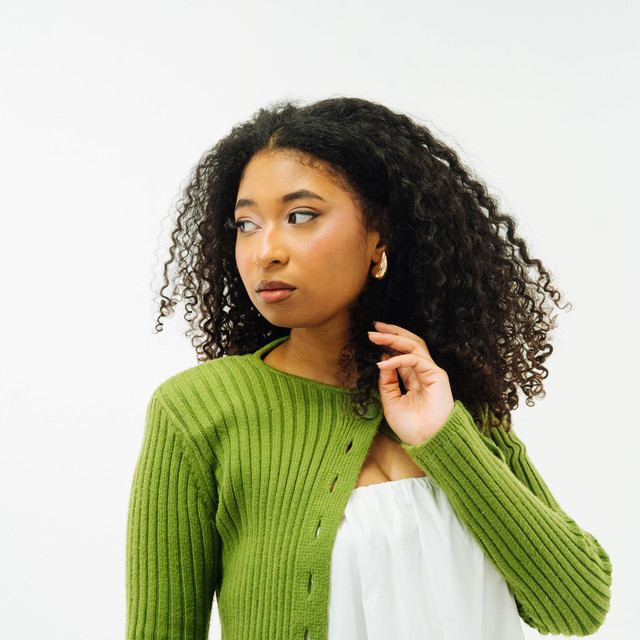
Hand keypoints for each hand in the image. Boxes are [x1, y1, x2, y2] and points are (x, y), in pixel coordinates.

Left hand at [368, 321, 454, 445]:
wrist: (427, 442)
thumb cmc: (411, 427)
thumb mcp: (391, 402)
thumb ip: (387, 382)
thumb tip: (382, 361)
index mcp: (414, 378)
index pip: (402, 353)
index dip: (388, 343)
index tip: (373, 336)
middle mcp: (423, 372)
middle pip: (410, 343)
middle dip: (392, 333)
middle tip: (374, 327)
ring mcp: (431, 372)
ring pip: (414, 346)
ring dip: (393, 339)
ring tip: (375, 336)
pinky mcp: (437, 375)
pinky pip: (415, 360)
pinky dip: (398, 359)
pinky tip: (383, 363)